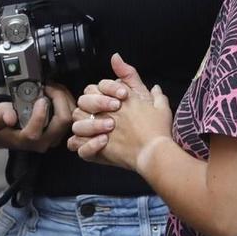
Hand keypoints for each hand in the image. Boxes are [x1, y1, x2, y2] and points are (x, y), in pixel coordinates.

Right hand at [0, 85, 74, 151]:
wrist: (8, 129)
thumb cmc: (2, 122)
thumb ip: (1, 116)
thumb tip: (10, 117)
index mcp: (27, 140)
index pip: (36, 132)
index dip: (39, 114)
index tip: (39, 98)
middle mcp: (44, 142)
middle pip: (62, 122)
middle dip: (59, 99)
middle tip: (49, 86)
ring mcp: (55, 136)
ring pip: (71, 117)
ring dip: (65, 98)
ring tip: (53, 86)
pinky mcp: (61, 129)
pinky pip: (72, 114)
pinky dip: (67, 100)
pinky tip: (57, 92)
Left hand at [68, 54, 173, 175]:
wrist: (154, 152)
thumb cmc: (158, 129)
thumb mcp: (159, 105)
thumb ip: (152, 91)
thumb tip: (150, 83)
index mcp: (117, 101)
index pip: (98, 86)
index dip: (104, 91)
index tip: (118, 101)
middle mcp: (105, 113)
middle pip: (83, 102)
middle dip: (90, 106)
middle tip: (106, 117)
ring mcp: (98, 131)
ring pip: (77, 124)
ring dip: (85, 127)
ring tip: (101, 133)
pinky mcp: (96, 149)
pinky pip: (78, 146)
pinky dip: (84, 146)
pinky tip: (98, 145)